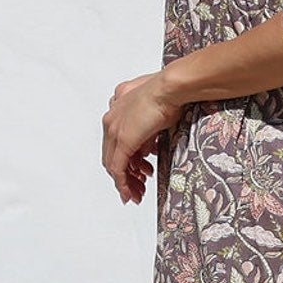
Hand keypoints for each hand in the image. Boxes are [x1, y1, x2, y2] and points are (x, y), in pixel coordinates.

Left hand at [101, 68, 186, 203]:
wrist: (171, 87)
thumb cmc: (171, 92)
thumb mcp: (156, 113)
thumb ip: (148, 131)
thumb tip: (148, 149)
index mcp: (118, 107)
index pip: (116, 141)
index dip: (125, 160)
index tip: (137, 172)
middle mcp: (111, 118)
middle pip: (111, 155)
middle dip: (125, 175)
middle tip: (137, 188)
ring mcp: (114, 129)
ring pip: (113, 164)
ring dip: (125, 182)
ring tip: (137, 195)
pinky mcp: (122, 140)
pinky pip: (118, 168)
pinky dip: (123, 183)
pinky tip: (130, 194)